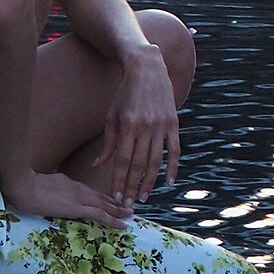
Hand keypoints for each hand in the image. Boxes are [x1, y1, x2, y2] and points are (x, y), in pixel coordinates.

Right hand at [6, 169, 131, 229]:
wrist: (22, 186)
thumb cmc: (24, 187)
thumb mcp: (40, 185)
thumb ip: (49, 189)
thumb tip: (51, 193)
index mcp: (68, 183)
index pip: (89, 191)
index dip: (101, 197)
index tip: (111, 201)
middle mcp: (77, 188)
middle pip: (100, 197)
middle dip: (114, 203)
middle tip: (127, 208)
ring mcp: (79, 197)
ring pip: (104, 205)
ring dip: (118, 211)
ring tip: (130, 215)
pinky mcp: (77, 208)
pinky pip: (100, 215)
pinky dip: (113, 220)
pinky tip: (123, 225)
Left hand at [92, 45, 181, 205]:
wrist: (147, 68)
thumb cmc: (125, 93)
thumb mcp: (112, 115)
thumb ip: (108, 142)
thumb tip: (98, 165)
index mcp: (127, 126)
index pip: (121, 161)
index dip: (118, 181)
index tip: (115, 197)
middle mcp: (145, 127)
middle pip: (138, 164)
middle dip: (131, 187)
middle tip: (127, 205)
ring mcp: (161, 125)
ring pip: (156, 160)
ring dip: (149, 181)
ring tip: (143, 196)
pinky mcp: (173, 122)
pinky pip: (175, 149)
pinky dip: (173, 167)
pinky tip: (169, 182)